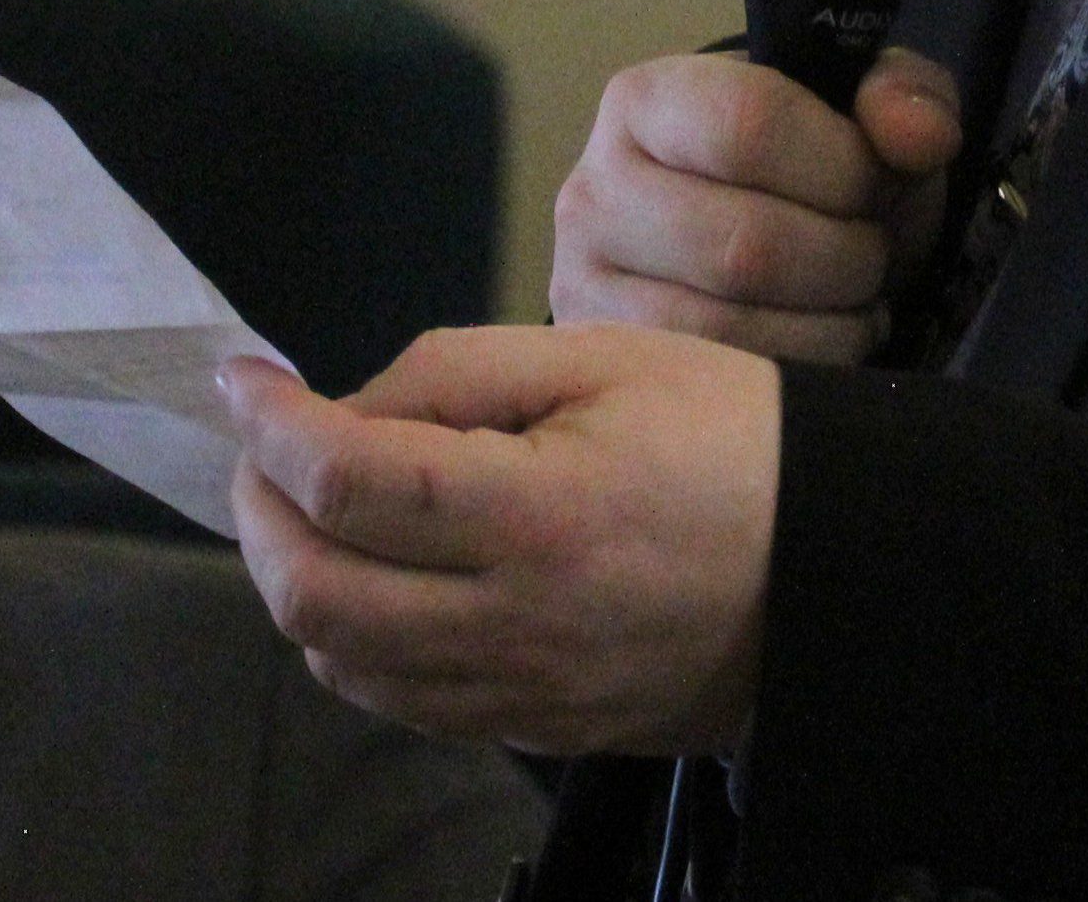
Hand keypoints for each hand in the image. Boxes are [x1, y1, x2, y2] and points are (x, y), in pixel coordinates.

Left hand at [222, 327, 781, 755]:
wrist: (842, 567)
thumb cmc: (732, 441)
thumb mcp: (606, 358)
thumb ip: (461, 371)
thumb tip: (344, 409)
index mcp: (542, 512)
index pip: (350, 481)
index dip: (271, 424)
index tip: (245, 379)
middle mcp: (518, 621)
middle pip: (313, 590)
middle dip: (258, 508)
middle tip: (266, 446)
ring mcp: (523, 691)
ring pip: (338, 661)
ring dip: (294, 577)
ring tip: (314, 507)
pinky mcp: (534, 729)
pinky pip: (397, 701)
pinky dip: (349, 639)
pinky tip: (374, 575)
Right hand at [550, 45, 962, 360]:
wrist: (743, 239)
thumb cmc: (803, 168)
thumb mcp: (863, 109)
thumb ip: (905, 96)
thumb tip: (919, 137)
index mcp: (646, 102)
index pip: (749, 125)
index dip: (844, 166)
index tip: (880, 185)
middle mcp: (594, 193)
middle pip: (746, 244)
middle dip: (847, 258)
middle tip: (875, 253)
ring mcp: (589, 290)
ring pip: (735, 327)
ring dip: (833, 323)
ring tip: (856, 298)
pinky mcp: (615, 367)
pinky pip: (724, 389)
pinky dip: (804, 369)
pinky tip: (824, 340)